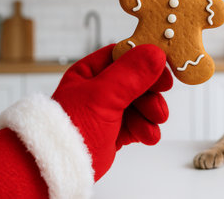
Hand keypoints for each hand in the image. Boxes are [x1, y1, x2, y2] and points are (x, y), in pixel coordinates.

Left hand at [52, 44, 171, 180]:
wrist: (59, 169)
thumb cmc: (70, 130)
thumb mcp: (102, 96)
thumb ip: (131, 74)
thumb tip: (156, 53)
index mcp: (92, 72)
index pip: (125, 56)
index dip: (147, 61)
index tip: (164, 70)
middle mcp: (101, 89)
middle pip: (139, 81)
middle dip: (152, 94)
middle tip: (159, 103)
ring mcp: (109, 110)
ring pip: (142, 103)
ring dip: (151, 113)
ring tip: (153, 123)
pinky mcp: (116, 130)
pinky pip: (140, 123)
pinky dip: (147, 128)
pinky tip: (147, 136)